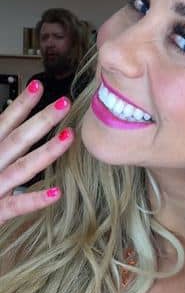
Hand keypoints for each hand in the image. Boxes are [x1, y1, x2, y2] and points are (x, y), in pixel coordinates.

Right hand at [0, 80, 73, 224]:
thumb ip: (0, 138)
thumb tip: (6, 121)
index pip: (5, 123)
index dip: (21, 105)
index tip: (38, 86)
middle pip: (18, 139)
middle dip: (43, 120)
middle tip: (65, 103)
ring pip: (22, 167)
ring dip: (47, 152)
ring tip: (68, 136)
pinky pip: (14, 206)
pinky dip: (33, 200)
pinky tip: (56, 193)